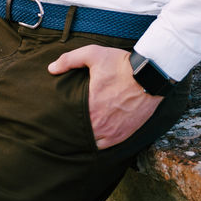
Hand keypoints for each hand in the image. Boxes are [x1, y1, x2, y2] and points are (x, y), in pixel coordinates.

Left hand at [48, 45, 162, 148]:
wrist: (150, 74)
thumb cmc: (121, 64)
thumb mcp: (93, 54)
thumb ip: (69, 60)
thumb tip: (51, 69)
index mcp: (90, 106)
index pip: (70, 120)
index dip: (63, 119)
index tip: (59, 116)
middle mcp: (100, 123)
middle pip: (80, 133)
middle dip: (74, 129)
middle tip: (68, 124)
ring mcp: (113, 131)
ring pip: (92, 142)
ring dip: (87, 137)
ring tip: (82, 129)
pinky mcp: (124, 134)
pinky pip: (106, 146)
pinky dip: (100, 142)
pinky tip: (96, 134)